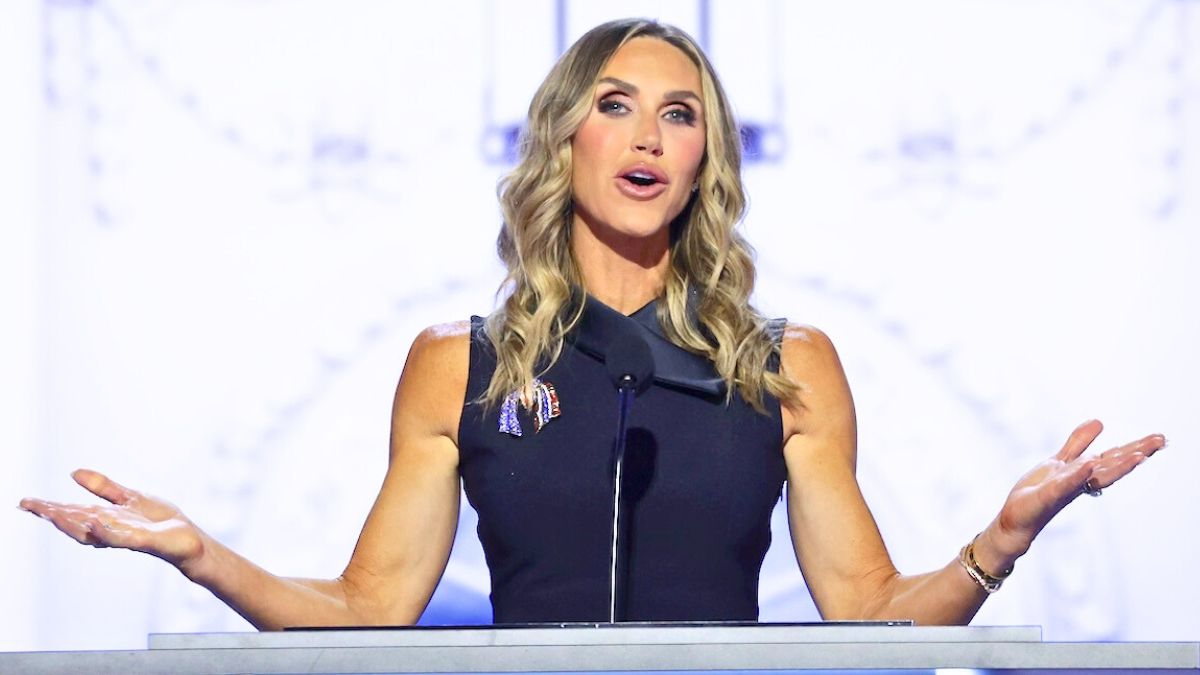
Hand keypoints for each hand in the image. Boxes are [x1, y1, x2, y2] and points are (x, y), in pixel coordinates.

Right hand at [18, 469, 205, 570]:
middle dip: (53, 515)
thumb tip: (73, 473)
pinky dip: (108, 531)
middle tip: (28, 506)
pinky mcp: (146, 540)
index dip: (49, 508)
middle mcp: (112, 529)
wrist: (190, 541)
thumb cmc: (162, 522)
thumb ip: (103, 488)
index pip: (73, 512)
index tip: (26, 502)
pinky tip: (95, 522)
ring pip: (94, 532)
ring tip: (51, 513)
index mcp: (107, 518)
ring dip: (73, 524)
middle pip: (77, 522)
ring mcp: (127, 536)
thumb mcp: (130, 498)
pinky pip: (124, 537)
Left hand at [985, 419, 1165, 562]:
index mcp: (1084, 473)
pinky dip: (1078, 475)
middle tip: (1162, 440)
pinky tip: (1089, 464)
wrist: (1016, 519)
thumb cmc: (1038, 492)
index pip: (1114, 457)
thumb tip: (1100, 421)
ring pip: (1096, 476)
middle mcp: (1081, 481)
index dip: (1137, 447)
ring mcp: (1066, 489)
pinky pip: (1065, 484)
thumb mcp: (1060, 461)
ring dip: (1117, 466)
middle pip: (1113, 465)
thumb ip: (1078, 443)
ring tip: (1139, 455)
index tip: (1160, 437)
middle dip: (1137, 453)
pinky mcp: (1048, 496)